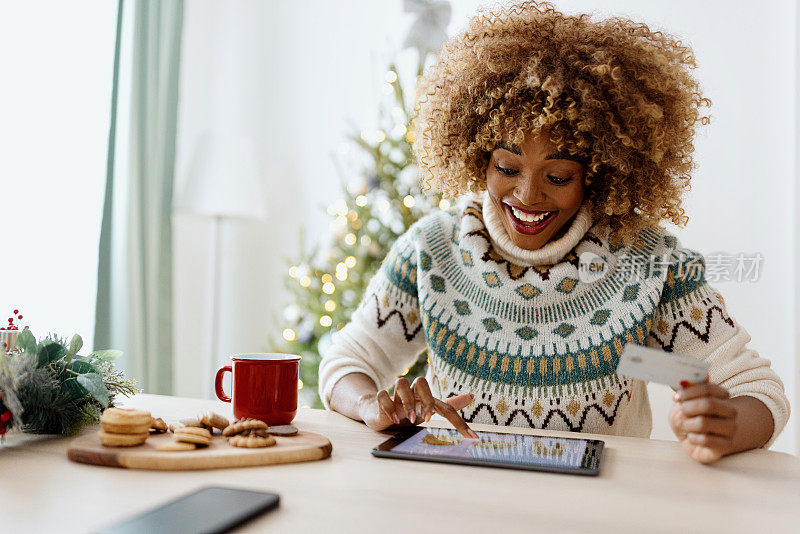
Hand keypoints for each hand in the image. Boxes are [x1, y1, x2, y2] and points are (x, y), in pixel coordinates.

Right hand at [358, 376, 478, 437]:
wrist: (378, 410)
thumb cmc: (407, 411)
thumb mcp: (429, 410)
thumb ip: (448, 405)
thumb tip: (471, 396)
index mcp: (425, 397)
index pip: (445, 406)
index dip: (458, 421)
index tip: (471, 437)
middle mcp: (411, 393)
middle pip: (420, 381)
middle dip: (426, 399)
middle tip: (426, 418)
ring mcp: (395, 396)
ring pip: (401, 383)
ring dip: (407, 402)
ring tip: (410, 419)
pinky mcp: (380, 400)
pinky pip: (382, 395)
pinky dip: (389, 406)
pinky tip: (393, 419)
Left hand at [669, 381, 737, 463]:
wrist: (694, 441)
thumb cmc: (690, 419)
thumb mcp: (685, 402)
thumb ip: (690, 389)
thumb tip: (696, 377)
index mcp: (722, 397)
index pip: (708, 388)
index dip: (689, 391)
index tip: (677, 397)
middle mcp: (730, 412)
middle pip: (709, 404)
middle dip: (688, 408)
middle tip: (682, 412)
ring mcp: (730, 429)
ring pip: (704, 423)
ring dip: (687, 424)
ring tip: (686, 426)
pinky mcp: (726, 445)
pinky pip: (705, 440)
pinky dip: (692, 438)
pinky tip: (692, 437)